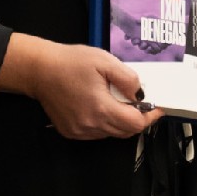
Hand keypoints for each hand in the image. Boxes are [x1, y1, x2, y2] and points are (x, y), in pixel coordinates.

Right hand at [0, 35, 159, 139]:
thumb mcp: (104, 61)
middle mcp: (90, 125)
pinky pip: (97, 134)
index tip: (157, 107)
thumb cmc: (70, 62)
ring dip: (121, 121)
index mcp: (100, 108)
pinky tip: (100, 107)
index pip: (135, 124)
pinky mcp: (71, 132)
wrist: (39, 69)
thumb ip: (127, 79)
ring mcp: (79, 131)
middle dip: (137, 118)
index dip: (150, 116)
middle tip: (140, 102)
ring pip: (112, 134)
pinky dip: (105, 124)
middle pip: (126, 132)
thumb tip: (141, 95)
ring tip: (117, 101)